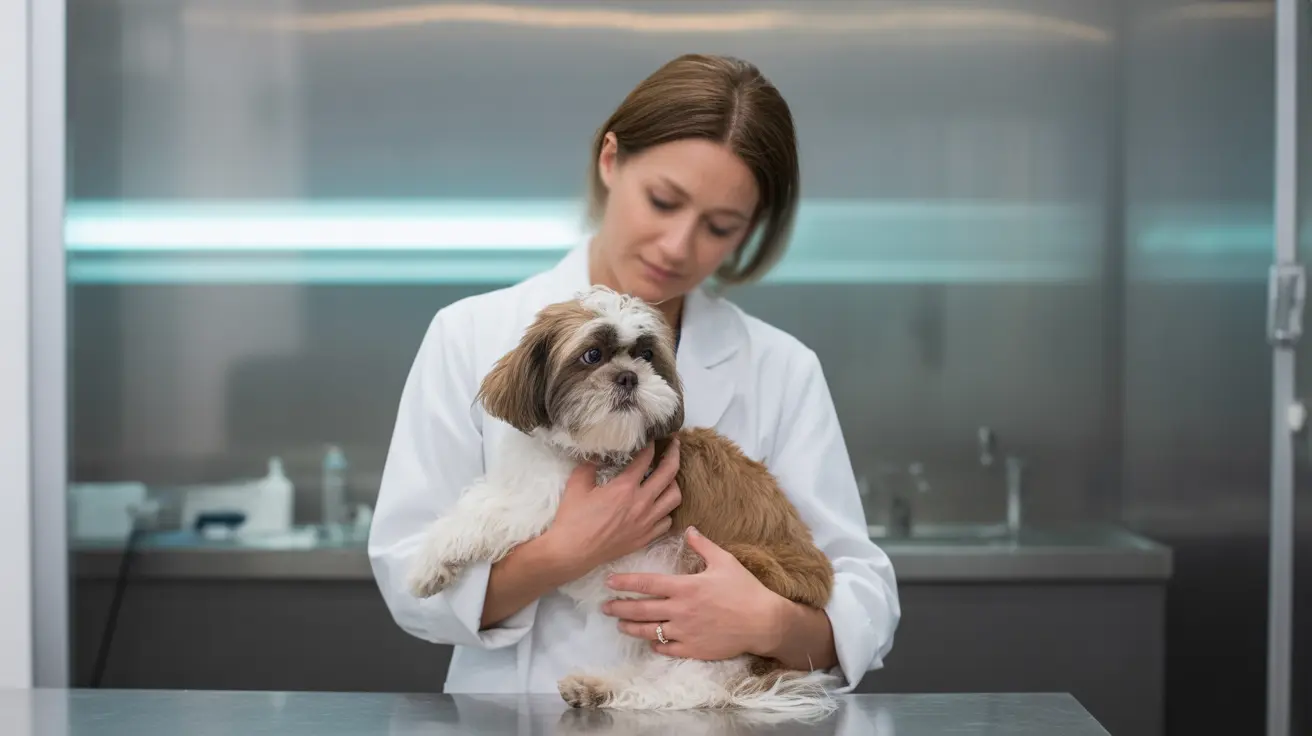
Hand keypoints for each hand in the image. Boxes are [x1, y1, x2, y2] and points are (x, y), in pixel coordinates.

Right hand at [540, 439, 681, 577]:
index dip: (650, 445)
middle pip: (669, 473)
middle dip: (673, 454)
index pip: (646, 459)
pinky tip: (659, 505)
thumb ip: (590, 464)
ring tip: (668, 477)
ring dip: (673, 483)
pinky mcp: (646, 538)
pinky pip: (667, 521)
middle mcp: (641, 503)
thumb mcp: (577, 484)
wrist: (573, 553)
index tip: (651, 438)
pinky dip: (666, 510)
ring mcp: (646, 522)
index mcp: (625, 488)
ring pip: (674, 498)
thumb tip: (599, 454)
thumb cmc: (572, 518)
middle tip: (674, 445)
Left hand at [602, 527, 784, 660]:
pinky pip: (667, 649)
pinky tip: (650, 642)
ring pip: (649, 632)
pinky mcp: (693, 649)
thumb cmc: (744, 589)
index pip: (647, 584)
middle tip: (605, 607)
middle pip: (641, 610)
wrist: (763, 622)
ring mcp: (685, 632)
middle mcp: (680, 610)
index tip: (608, 581)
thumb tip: (688, 529)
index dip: (625, 583)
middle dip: (619, 608)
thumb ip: (703, 545)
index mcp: (685, 587)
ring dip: (631, 628)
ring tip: (620, 625)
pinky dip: (656, 645)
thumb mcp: (725, 561)